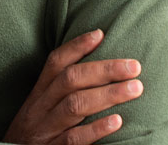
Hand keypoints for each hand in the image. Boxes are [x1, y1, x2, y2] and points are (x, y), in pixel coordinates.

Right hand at [3, 30, 142, 143]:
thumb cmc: (32, 135)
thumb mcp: (38, 110)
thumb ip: (58, 93)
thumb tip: (93, 72)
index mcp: (38, 95)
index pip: (55, 63)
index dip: (76, 47)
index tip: (100, 34)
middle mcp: (40, 108)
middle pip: (70, 80)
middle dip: (104, 70)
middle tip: (134, 66)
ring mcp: (45, 130)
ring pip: (75, 105)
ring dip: (107, 95)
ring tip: (135, 88)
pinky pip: (74, 139)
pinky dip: (96, 129)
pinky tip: (117, 122)